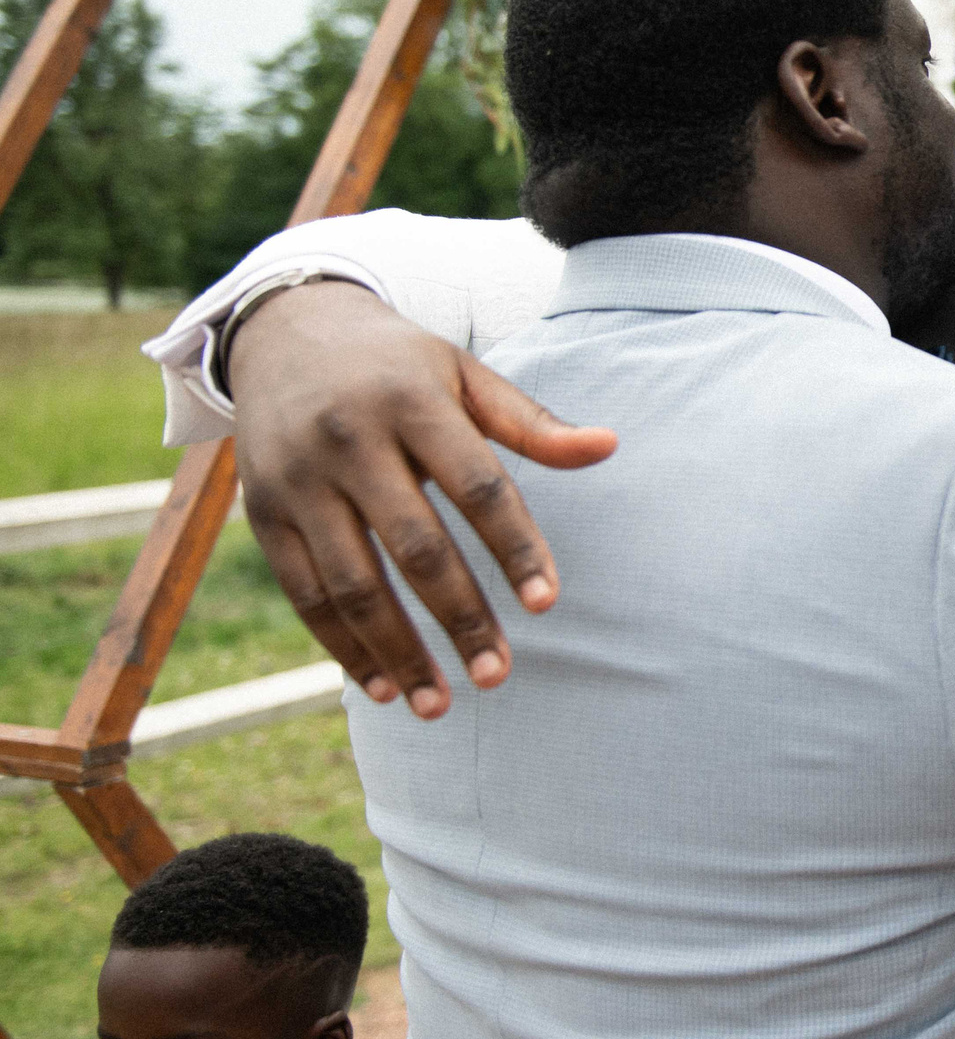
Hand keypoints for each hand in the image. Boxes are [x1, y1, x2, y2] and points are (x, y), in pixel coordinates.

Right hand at [229, 281, 617, 717]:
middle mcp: (349, 441)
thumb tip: (608, 447)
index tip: (547, 604)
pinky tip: (384, 686)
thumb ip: (531, 423)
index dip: (515, 547)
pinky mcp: (263, 513)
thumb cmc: (398, 365)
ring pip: (352, 584)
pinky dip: (342, 647)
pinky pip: (304, 594)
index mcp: (412, 402)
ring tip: (441, 705)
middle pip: (415, 546)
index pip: (477, 486)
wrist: (284, 332)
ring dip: (398, 651)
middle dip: (459, 618)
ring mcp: (299, 481)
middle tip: (499, 677)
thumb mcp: (464, 375)